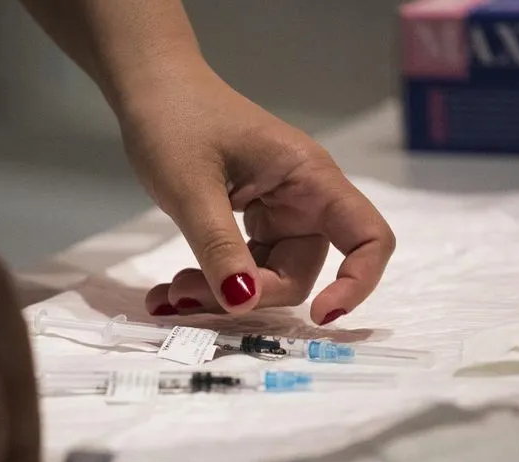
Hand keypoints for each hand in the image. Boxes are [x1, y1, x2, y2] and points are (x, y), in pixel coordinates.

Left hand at [117, 67, 394, 324]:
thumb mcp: (191, 188)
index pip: (367, 237)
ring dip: (220, 293)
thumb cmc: (175, 120)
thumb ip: (219, 248)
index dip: (357, 282)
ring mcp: (274, 210)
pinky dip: (208, 281)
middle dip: (248, 294)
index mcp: (309, 178)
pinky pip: (238, 265)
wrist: (150, 88)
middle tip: (185, 294)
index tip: (320, 316)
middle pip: (299, 271)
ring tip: (168, 294)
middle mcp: (301, 198)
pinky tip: (167, 291)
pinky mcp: (248, 220)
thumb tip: (243, 304)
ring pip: (264, 276)